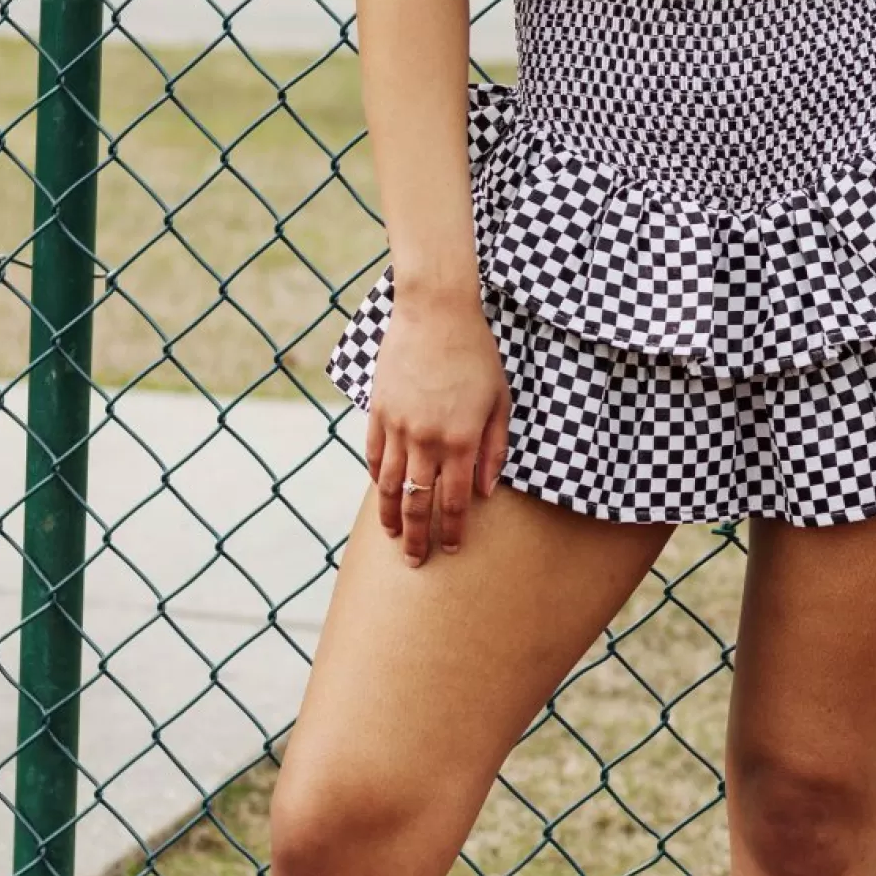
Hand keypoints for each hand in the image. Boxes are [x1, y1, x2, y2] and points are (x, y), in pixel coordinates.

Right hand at [365, 291, 511, 565]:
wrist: (435, 313)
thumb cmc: (477, 354)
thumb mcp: (500, 400)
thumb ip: (494, 448)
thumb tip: (486, 491)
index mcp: (461, 440)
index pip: (454, 501)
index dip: (453, 530)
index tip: (452, 548)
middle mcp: (427, 440)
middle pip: (419, 503)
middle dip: (419, 538)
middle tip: (417, 562)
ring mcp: (398, 427)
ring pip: (390, 486)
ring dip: (392, 516)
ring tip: (394, 537)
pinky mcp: (379, 411)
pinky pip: (374, 455)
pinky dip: (378, 478)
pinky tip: (382, 492)